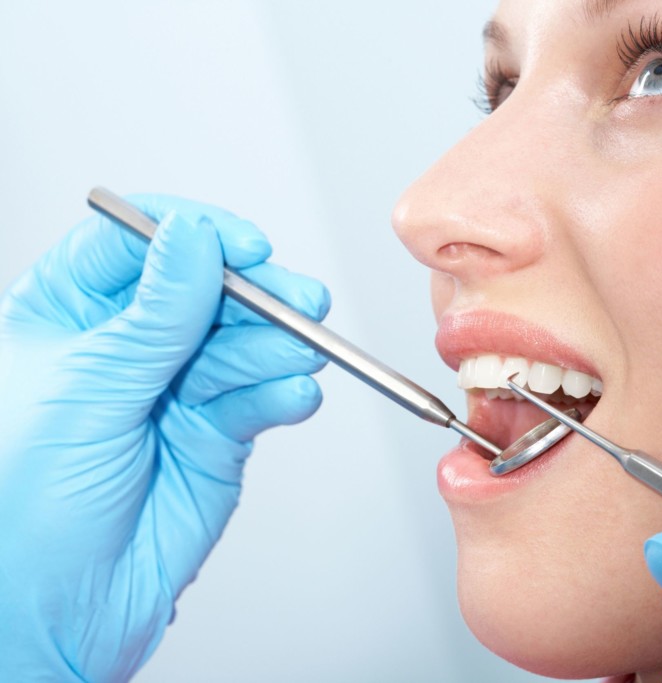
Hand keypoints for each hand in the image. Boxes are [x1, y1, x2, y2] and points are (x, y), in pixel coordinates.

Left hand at [0, 196, 329, 680]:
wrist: (55, 614)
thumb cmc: (22, 506)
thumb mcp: (85, 390)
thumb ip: (153, 315)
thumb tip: (194, 238)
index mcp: (66, 314)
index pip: (136, 243)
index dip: (193, 235)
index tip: (240, 245)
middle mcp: (125, 345)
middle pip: (205, 289)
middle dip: (256, 294)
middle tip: (298, 302)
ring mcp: (175, 389)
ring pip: (242, 343)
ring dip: (277, 348)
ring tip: (298, 357)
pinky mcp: (216, 434)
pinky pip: (259, 399)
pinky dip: (283, 395)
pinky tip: (291, 396)